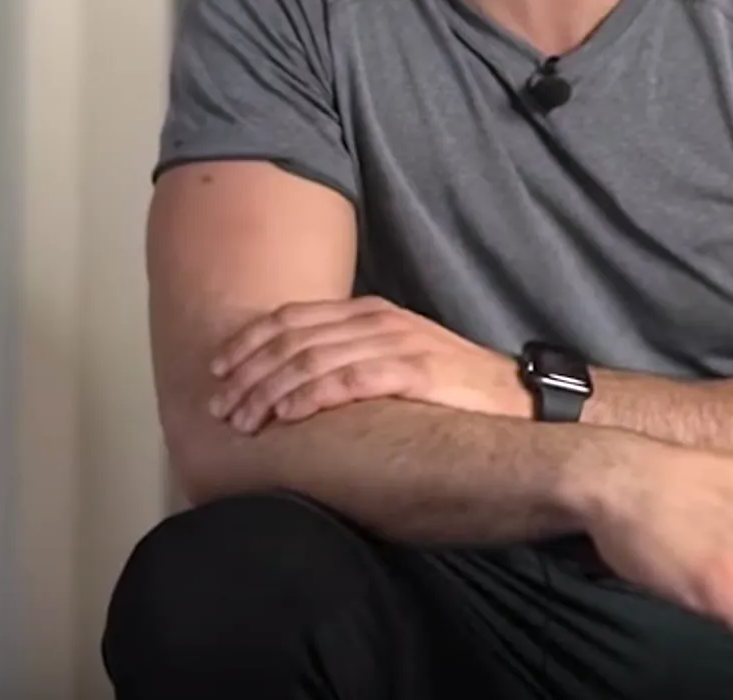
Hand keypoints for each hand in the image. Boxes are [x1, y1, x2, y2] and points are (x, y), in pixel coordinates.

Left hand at [205, 296, 529, 430]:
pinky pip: (350, 380)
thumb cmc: (451, 389)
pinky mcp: (415, 371)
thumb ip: (350, 361)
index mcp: (369, 312)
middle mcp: (377, 320)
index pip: (293, 318)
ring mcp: (397, 343)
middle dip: (249, 373)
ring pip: (313, 359)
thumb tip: (295, 385)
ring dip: (270, 391)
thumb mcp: (396, 361)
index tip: (216, 370)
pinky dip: (312, 396)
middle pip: (294, 339)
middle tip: (221, 407)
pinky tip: (288, 416)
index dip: (249, 343)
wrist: (515, 399)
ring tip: (245, 420)